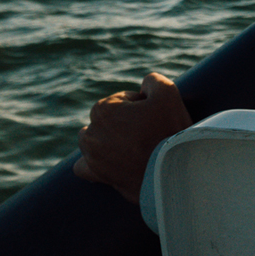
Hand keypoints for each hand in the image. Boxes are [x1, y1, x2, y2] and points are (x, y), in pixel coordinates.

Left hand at [73, 73, 192, 202]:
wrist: (171, 174)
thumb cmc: (168, 131)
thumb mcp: (167, 91)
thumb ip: (151, 80)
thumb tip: (144, 86)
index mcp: (103, 109)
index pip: (123, 99)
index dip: (142, 104)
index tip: (155, 116)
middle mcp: (91, 132)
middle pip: (109, 117)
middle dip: (126, 120)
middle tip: (149, 131)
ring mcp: (92, 156)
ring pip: (94, 138)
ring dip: (108, 138)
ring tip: (134, 145)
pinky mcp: (97, 176)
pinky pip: (83, 166)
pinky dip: (93, 161)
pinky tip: (110, 160)